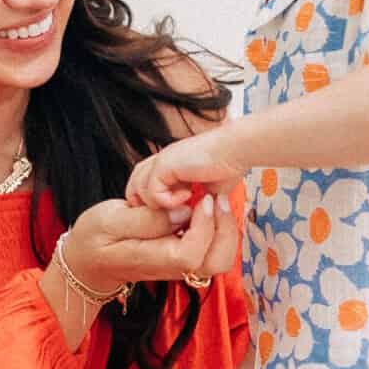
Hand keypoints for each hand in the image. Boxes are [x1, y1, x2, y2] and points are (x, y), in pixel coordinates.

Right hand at [60, 190, 238, 297]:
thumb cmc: (93, 240)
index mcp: (154, 259)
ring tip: (215, 203)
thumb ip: (146, 218)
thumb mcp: (109, 220)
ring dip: (226, 230)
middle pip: (217, 261)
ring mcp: (181, 266)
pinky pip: (213, 251)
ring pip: (220, 258)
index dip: (204, 226)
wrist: (88, 264)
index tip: (202, 199)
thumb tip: (182, 211)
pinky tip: (207, 209)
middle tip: (218, 199)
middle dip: (226, 229)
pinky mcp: (184, 259)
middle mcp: (173, 267)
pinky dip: (219, 230)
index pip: (192, 252)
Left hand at [126, 132, 247, 213]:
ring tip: (182, 206)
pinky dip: (168, 201)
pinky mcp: (163, 165)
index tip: (169, 217)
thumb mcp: (205, 189)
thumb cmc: (226, 166)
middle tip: (170, 216)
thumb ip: (190, 201)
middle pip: (133, 189)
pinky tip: (188, 195)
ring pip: (138, 192)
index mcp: (167, 166)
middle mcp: (159, 162)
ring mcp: (159, 162)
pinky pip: (152, 192)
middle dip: (147, 208)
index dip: (151, 205)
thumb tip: (187, 219)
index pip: (141, 188)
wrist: (236, 149)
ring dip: (159, 207)